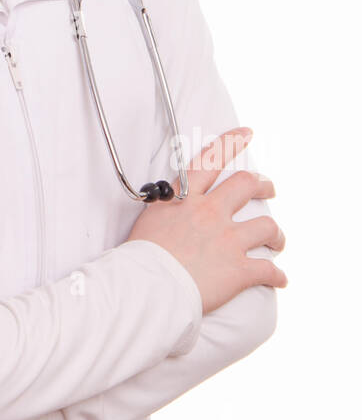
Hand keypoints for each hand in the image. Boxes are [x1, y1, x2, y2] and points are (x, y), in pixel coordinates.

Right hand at [125, 126, 287, 314]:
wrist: (146, 286)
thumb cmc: (140, 256)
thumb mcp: (150, 218)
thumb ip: (168, 208)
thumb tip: (172, 209)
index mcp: (186, 198)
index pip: (210, 160)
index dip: (231, 142)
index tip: (246, 133)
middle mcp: (210, 212)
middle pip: (247, 185)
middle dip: (263, 185)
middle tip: (268, 189)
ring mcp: (227, 240)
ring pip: (267, 226)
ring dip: (276, 234)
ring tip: (277, 241)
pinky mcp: (238, 269)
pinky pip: (268, 269)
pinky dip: (277, 275)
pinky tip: (279, 279)